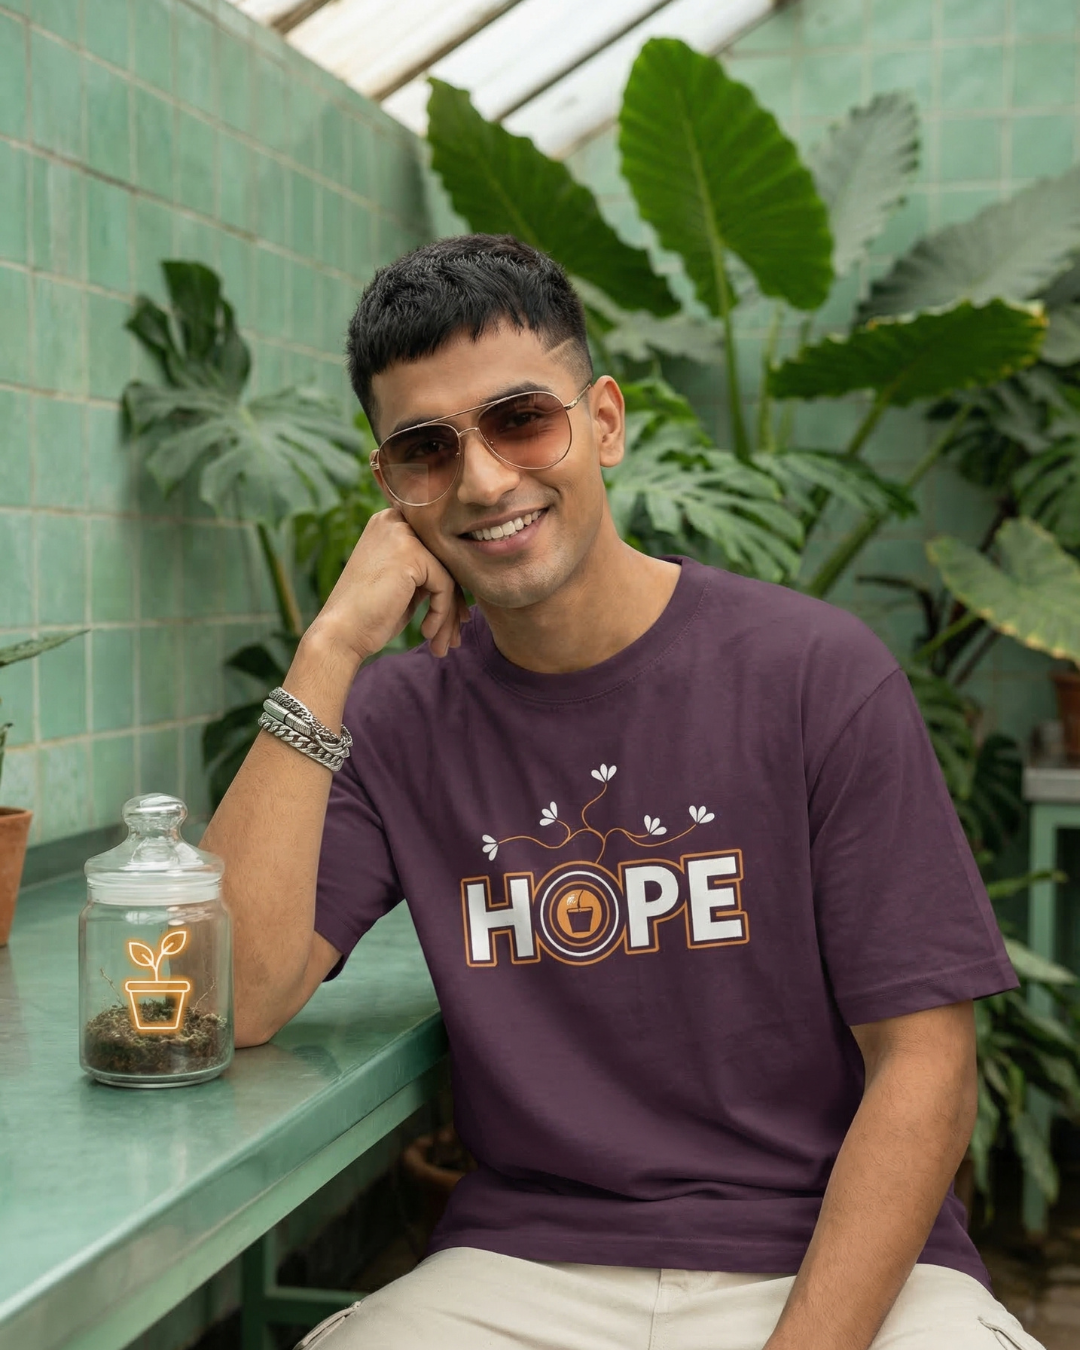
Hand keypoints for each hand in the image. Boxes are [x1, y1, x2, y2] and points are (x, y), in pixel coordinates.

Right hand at [307, 508, 468, 664]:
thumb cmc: (368, 615)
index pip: (436, 551)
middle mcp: (394, 520)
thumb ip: (427, 571)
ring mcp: (402, 533)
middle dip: (453, 604)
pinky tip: (427, 632)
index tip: (454, 619)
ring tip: (444, 644)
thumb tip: (465, 576)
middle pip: (444, 561)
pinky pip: (445, 585)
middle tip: (453, 636)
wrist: (340, 634)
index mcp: (390, 523)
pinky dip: (442, 614)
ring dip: (450, 615)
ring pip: (448, 575)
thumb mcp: (402, 584)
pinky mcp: (411, 553)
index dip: (449, 587)